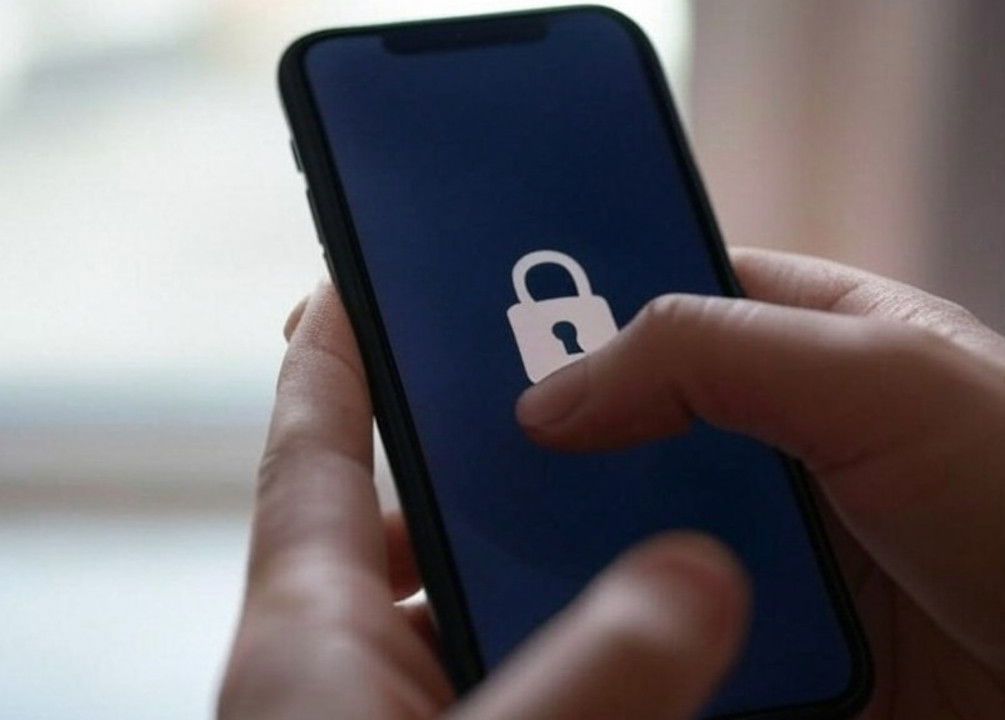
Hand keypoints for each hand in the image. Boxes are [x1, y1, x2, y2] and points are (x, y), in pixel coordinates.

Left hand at [218, 284, 748, 719]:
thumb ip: (592, 670)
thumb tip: (698, 576)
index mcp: (306, 634)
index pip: (310, 449)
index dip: (333, 355)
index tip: (352, 276)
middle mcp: (334, 668)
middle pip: (403, 525)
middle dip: (485, 472)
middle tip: (574, 420)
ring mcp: (380, 715)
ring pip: (458, 612)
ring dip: (537, 583)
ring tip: (636, 543)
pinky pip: (495, 673)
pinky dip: (553, 654)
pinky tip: (631, 661)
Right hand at [517, 247, 1004, 717]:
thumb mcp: (886, 376)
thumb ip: (712, 353)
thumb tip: (553, 395)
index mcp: (815, 342)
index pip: (667, 300)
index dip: (579, 309)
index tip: (486, 338)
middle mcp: (784, 444)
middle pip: (630, 430)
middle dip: (555, 451)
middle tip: (464, 469)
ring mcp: (776, 551)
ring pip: (635, 537)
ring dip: (579, 553)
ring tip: (492, 562)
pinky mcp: (771, 645)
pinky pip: (667, 630)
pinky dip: (624, 635)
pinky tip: (580, 637)